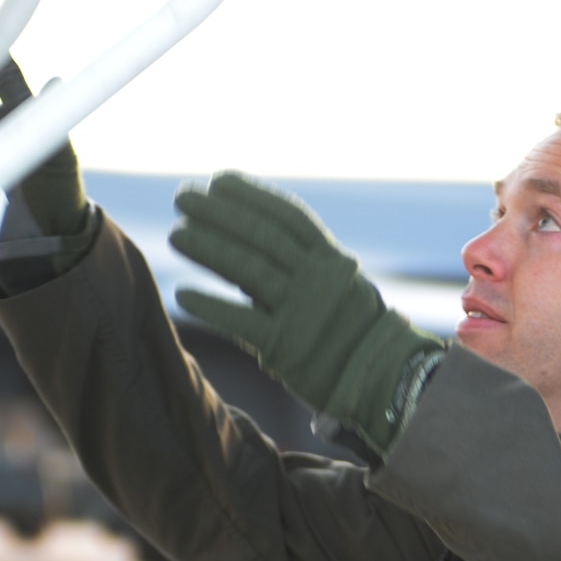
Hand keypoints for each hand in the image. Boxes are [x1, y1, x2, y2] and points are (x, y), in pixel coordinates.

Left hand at [171, 173, 441, 453]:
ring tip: (177, 235)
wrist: (383, 380)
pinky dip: (209, 304)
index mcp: (332, 259)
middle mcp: (318, 279)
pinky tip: (182, 293)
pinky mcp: (285, 346)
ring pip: (248, 269)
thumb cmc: (349, 329)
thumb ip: (302, 262)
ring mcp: (302, 311)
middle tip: (183, 196)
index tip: (219, 180)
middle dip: (219, 213)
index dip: (252, 195)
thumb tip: (249, 233)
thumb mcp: (338, 284)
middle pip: (261, 236)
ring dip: (209, 248)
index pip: (288, 216)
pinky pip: (239, 320)